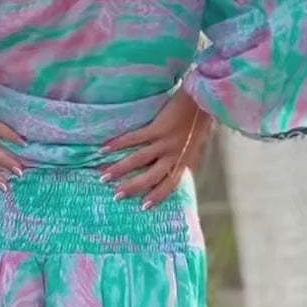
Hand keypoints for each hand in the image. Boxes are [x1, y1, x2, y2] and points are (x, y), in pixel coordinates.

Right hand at [101, 88, 212, 209]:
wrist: (202, 99)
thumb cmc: (199, 121)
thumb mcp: (195, 145)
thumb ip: (184, 157)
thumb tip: (173, 168)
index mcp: (184, 161)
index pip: (170, 184)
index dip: (157, 196)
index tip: (143, 207)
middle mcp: (174, 155)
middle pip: (151, 177)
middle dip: (132, 187)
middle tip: (116, 196)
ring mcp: (165, 142)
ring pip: (139, 160)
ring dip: (120, 169)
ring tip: (104, 175)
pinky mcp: (158, 128)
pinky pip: (135, 139)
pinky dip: (119, 144)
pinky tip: (105, 148)